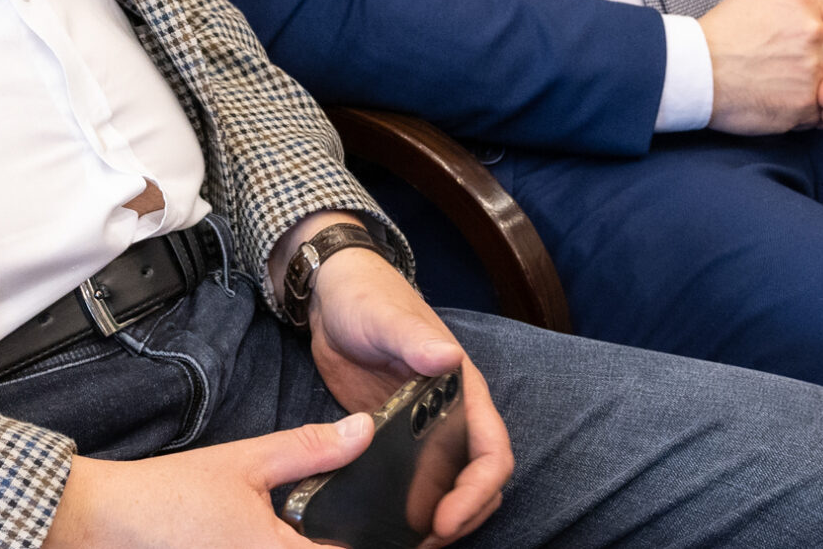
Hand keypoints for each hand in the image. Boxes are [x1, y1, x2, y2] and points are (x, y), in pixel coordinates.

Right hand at [40, 416, 372, 547]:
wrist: (107, 523)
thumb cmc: (172, 496)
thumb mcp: (247, 462)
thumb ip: (310, 450)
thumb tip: (363, 432)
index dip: (370, 541)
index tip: (389, 527)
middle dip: (331, 542)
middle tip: (330, 523)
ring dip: (307, 544)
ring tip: (303, 526)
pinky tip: (271, 533)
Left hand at [304, 247, 511, 546]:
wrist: (330, 298)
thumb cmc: (366, 297)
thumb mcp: (386, 317)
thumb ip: (414, 338)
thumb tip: (448, 358)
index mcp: (463, 389)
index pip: (492, 452)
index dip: (477, 491)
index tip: (446, 519)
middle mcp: (450, 415)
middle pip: (477, 480)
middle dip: (463, 516)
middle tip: (425, 542)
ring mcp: (422, 431)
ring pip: (448, 487)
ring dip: (439, 519)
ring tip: (408, 542)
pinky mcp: (392, 440)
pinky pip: (411, 482)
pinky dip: (407, 508)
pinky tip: (383, 525)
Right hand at [700, 0, 822, 132]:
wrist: (697, 73)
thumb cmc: (718, 35)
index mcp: (803, 3)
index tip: (807, 43)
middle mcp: (814, 33)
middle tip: (792, 67)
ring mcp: (814, 70)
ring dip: (817, 86)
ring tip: (785, 87)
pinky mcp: (807, 103)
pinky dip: (808, 111)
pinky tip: (782, 103)